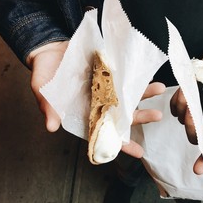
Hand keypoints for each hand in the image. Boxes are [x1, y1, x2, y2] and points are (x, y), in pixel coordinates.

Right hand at [28, 42, 163, 158]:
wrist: (50, 50)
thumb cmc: (44, 75)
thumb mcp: (42, 91)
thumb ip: (49, 108)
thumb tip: (50, 127)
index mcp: (85, 115)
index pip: (105, 134)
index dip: (121, 145)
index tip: (139, 152)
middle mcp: (99, 105)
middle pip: (122, 116)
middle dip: (140, 117)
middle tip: (157, 116)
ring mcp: (105, 90)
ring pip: (128, 98)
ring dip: (144, 95)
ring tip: (160, 88)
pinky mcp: (109, 75)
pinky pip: (125, 79)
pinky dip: (136, 78)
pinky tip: (149, 75)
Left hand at [170, 53, 202, 174]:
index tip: (198, 170)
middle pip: (193, 134)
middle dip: (191, 125)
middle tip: (192, 112)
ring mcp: (193, 112)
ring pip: (181, 119)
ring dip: (183, 108)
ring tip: (190, 94)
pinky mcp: (183, 101)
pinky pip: (173, 107)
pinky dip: (176, 101)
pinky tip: (184, 93)